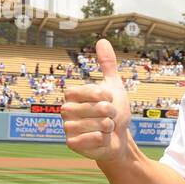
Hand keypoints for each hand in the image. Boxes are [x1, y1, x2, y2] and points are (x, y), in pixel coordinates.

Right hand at [62, 38, 131, 162]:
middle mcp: (66, 110)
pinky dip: (104, 139)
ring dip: (109, 127)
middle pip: (98, 108)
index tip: (109, 99)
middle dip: (112, 113)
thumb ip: (107, 64)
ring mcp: (67, 127)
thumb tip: (102, 40)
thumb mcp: (114, 86)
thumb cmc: (115, 113)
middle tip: (109, 117)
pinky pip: (94, 138)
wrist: (118, 139)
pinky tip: (101, 139)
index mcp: (72, 95)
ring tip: (106, 128)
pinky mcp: (72, 143)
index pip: (90, 90)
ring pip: (99, 124)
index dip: (105, 96)